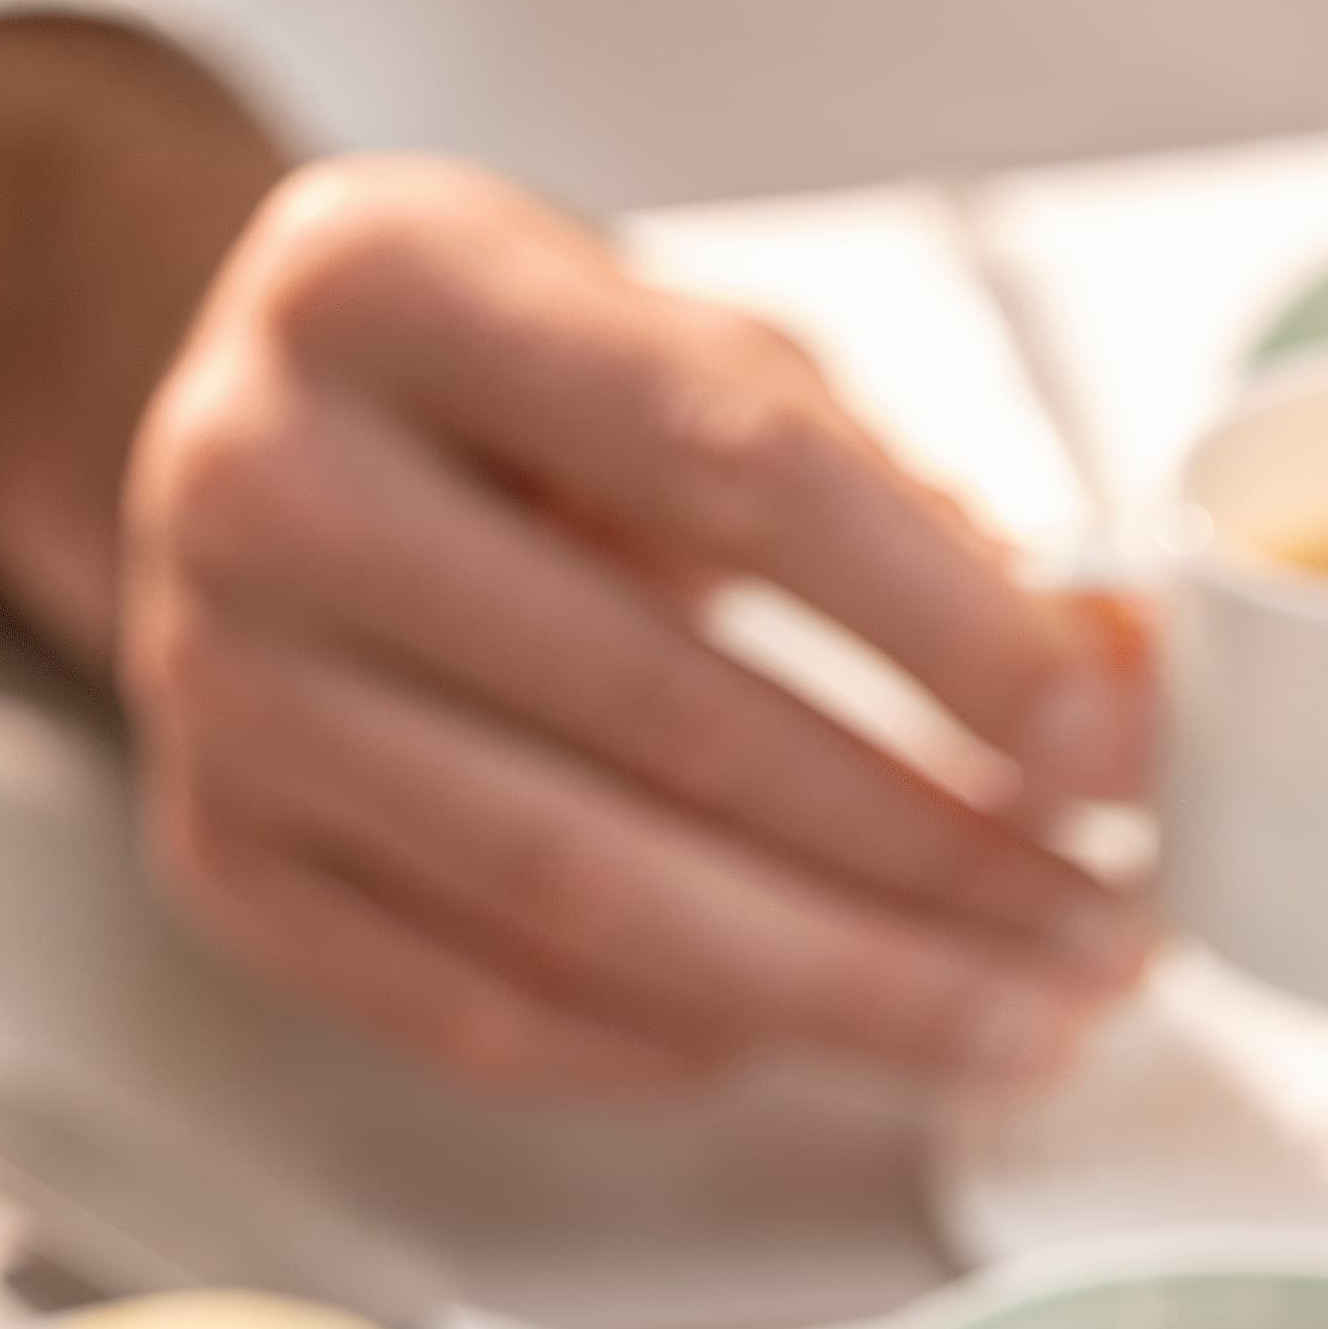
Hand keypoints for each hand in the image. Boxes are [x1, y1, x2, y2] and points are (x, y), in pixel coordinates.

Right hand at [0, 26, 1146, 1094]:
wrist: (258, 447)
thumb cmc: (504, 398)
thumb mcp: (673, 347)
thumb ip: (883, 488)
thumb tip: (1095, 674)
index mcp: (390, 284)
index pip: (728, 466)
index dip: (946, 624)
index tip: (1104, 745)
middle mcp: (267, 478)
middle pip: (668, 720)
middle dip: (932, 858)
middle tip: (1103, 931)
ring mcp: (223, 683)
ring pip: (588, 896)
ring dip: (848, 990)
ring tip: (1024, 1022)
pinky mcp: (224, 855)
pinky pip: (489, 1008)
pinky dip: (682, 1044)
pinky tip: (823, 1037)